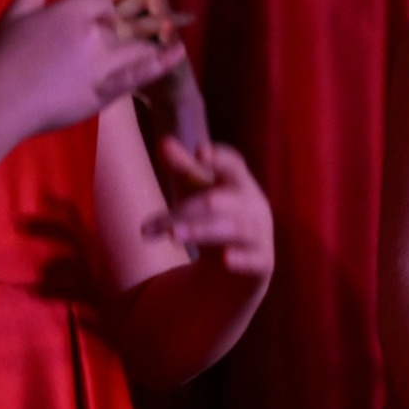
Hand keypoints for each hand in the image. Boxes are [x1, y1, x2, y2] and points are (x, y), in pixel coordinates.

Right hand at [0, 0, 184, 138]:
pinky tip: (178, 54)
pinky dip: (161, 64)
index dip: (100, 15)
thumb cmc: (3, 57)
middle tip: (116, 44)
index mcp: (72, 10)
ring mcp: (102, 63)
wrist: (0, 100)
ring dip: (147, 48)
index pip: (103, 3)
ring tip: (162, 46)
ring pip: (136, 49)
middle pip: (121, 26)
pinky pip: (139, 76)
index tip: (89, 27)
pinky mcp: (106, 91)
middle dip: (120, 33)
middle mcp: (93, 32)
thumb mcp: (16, 14)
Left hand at [144, 137, 272, 279]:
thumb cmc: (216, 219)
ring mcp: (259, 234)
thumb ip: (184, 169)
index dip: (219, 159)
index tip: (200, 151)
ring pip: (232, 229)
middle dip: (184, 211)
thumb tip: (164, 141)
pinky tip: (226, 259)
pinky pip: (254, 259)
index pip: (233, 166)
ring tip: (172, 236)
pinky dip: (242, 258)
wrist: (236, 267)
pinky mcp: (262, 262)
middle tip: (146, 227)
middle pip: (217, 202)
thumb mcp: (199, 193)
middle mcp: (253, 206)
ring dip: (201, 231)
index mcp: (240, 184)